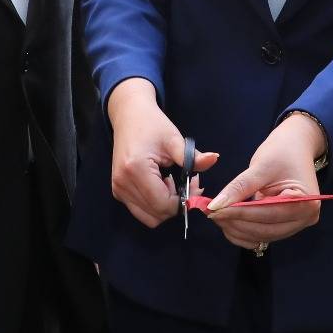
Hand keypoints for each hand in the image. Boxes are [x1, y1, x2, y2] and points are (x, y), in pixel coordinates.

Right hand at [107, 78, 217, 228]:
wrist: (129, 115)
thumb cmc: (152, 124)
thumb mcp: (174, 139)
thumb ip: (193, 156)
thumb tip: (214, 159)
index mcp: (136, 170)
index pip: (163, 204)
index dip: (183, 201)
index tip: (195, 184)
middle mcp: (122, 184)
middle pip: (156, 215)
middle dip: (177, 205)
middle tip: (190, 184)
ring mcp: (118, 189)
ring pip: (148, 217)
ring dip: (166, 206)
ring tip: (175, 183)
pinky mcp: (118, 191)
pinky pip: (140, 209)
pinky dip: (155, 204)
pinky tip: (163, 184)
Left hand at [206, 113, 323, 249]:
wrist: (295, 146)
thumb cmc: (283, 151)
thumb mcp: (261, 166)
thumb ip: (239, 187)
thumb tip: (216, 205)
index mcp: (306, 201)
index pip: (268, 213)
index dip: (240, 213)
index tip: (215, 210)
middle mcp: (306, 217)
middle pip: (266, 229)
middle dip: (237, 222)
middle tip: (212, 213)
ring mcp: (297, 224)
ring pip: (262, 235)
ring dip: (238, 229)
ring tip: (217, 215)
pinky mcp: (286, 225)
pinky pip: (263, 234)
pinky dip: (245, 231)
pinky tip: (228, 223)